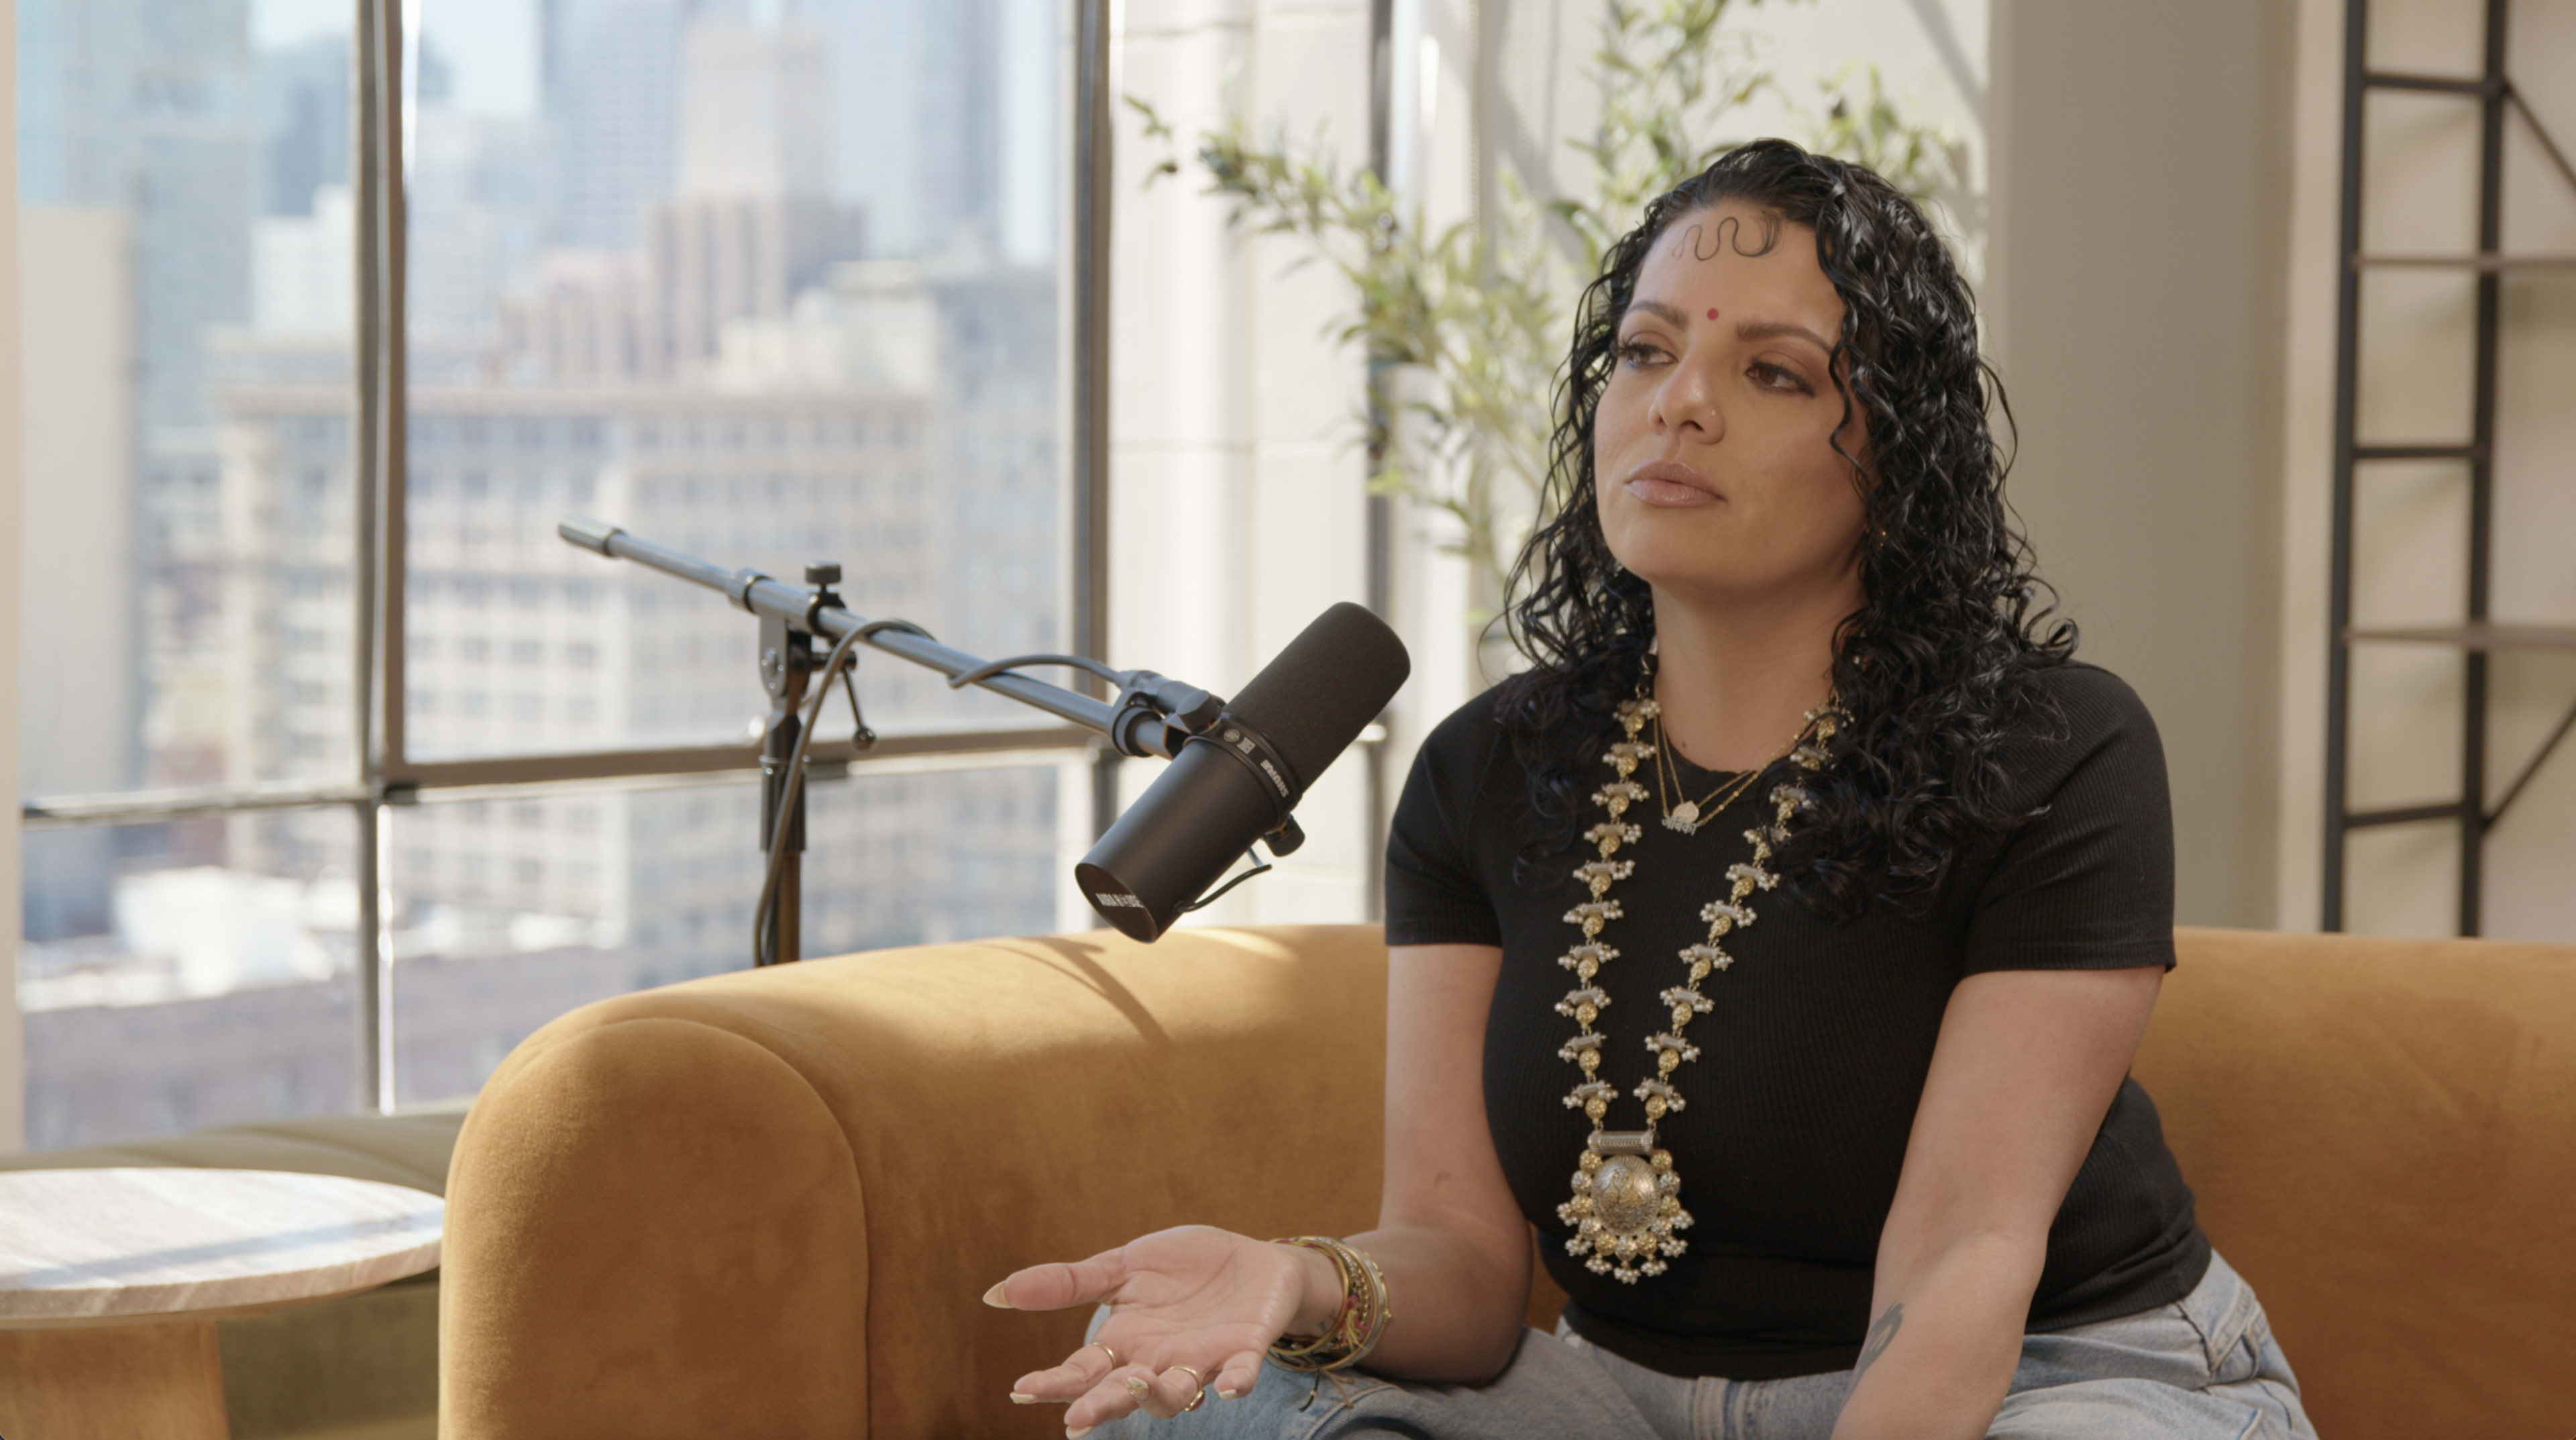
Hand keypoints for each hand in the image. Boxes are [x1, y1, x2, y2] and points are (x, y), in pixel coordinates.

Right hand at [989, 1225, 1326, 1430]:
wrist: (1252, 1258)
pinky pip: (1242, 1372)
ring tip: (1138, 1381)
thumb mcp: (1122, 1266)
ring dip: (1157, 1394)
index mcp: (1124, 1342)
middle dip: (1101, 1404)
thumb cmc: (1183, 1268)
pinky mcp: (1245, 1348)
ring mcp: (1202, 1359)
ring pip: (1176, 1393)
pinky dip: (1236, 1380)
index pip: (1082, 1371)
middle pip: (1123, 1392)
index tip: (1022, 1389)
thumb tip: (995, 1293)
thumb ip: (1068, 1284)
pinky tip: (1230, 1386)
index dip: (1055, 1383)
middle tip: (1076, 1417)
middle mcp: (1158, 1361)